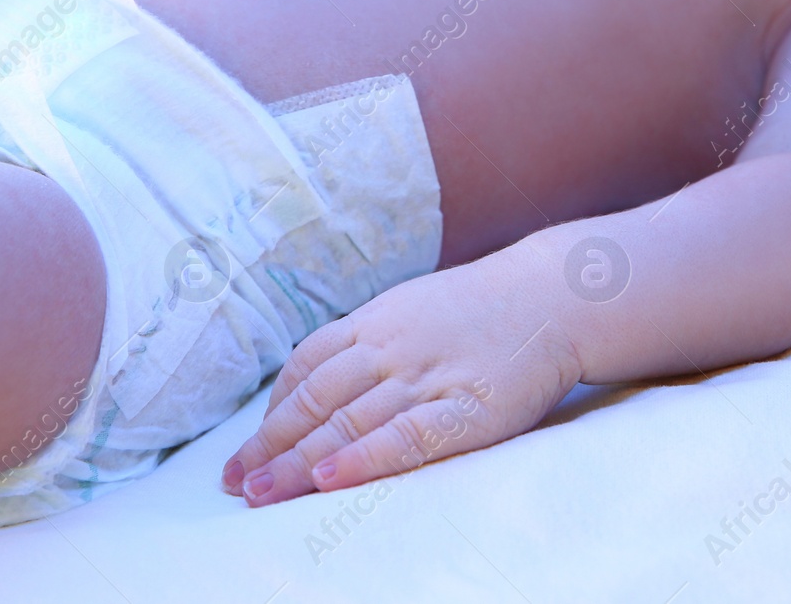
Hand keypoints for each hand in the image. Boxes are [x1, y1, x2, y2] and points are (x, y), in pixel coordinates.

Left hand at [220, 254, 581, 505]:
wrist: (554, 295)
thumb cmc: (482, 309)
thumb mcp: (413, 309)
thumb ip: (368, 341)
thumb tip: (320, 381)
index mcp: (375, 323)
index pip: (305, 368)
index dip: (271, 413)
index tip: (245, 451)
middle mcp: (390, 348)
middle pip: (315, 400)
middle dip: (270, 445)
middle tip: (235, 484)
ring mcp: (426, 377)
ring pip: (348, 421)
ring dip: (299, 460)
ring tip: (263, 494)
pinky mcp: (466, 407)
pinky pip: (405, 435)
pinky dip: (363, 458)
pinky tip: (330, 479)